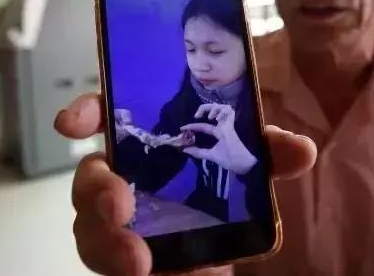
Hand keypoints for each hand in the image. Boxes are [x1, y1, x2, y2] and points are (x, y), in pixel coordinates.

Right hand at [54, 94, 316, 275]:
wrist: (224, 245)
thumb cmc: (226, 194)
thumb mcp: (251, 168)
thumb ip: (270, 155)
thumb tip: (303, 149)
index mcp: (148, 145)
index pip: (107, 118)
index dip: (85, 113)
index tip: (70, 123)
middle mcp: (124, 179)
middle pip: (90, 178)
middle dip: (97, 190)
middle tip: (120, 206)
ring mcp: (119, 222)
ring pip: (88, 228)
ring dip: (107, 242)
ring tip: (137, 260)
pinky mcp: (123, 256)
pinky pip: (106, 262)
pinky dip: (121, 265)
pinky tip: (146, 269)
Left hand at [181, 104, 255, 174]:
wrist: (242, 165)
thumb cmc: (230, 160)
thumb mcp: (211, 155)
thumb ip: (198, 152)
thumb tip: (184, 150)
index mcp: (219, 132)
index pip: (204, 125)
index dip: (193, 126)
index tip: (182, 128)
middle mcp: (223, 126)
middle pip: (214, 108)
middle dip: (204, 108)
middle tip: (197, 116)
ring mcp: (229, 124)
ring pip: (223, 106)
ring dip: (214, 108)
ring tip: (209, 117)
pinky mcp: (233, 125)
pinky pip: (229, 110)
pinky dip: (222, 111)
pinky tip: (217, 118)